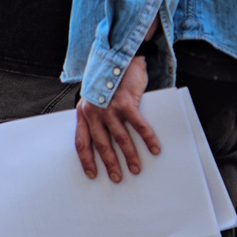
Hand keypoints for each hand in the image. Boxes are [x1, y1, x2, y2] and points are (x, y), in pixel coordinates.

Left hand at [75, 53, 162, 182]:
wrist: (118, 58)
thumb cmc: (108, 82)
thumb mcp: (94, 100)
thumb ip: (95, 118)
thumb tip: (104, 140)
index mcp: (83, 114)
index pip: (81, 142)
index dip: (86, 160)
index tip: (92, 174)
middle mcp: (93, 113)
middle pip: (101, 144)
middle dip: (109, 164)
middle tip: (117, 178)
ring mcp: (109, 108)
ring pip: (120, 138)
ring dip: (130, 156)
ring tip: (136, 168)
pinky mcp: (126, 102)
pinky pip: (139, 125)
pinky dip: (148, 138)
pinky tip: (155, 149)